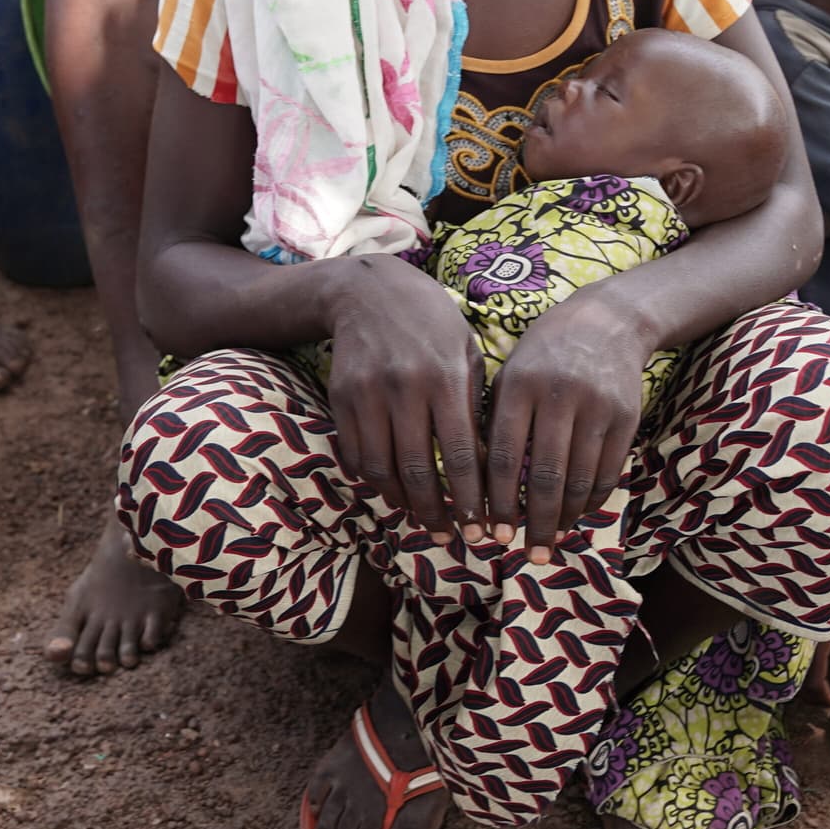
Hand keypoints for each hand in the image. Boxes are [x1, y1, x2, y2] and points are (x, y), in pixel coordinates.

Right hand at [323, 255, 486, 536]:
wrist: (369, 290)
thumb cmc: (433, 323)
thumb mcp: (466, 353)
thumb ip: (474, 407)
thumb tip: (488, 469)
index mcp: (446, 378)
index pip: (460, 455)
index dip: (470, 499)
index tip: (482, 528)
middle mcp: (404, 387)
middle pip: (417, 470)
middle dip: (436, 513)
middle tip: (450, 539)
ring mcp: (367, 393)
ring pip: (382, 468)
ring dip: (402, 503)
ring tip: (421, 521)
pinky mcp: (341, 397)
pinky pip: (356, 452)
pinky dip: (374, 480)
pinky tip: (392, 491)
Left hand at [483, 292, 649, 559]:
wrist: (607, 322)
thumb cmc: (542, 356)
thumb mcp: (510, 375)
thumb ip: (496, 423)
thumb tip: (480, 489)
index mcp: (517, 385)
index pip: (502, 455)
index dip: (496, 499)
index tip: (491, 531)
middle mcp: (558, 396)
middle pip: (544, 475)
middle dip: (533, 521)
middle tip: (525, 553)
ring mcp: (596, 407)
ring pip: (578, 479)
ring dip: (564, 518)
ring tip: (550, 543)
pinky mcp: (627, 417)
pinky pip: (607, 472)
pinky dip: (591, 500)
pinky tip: (576, 516)